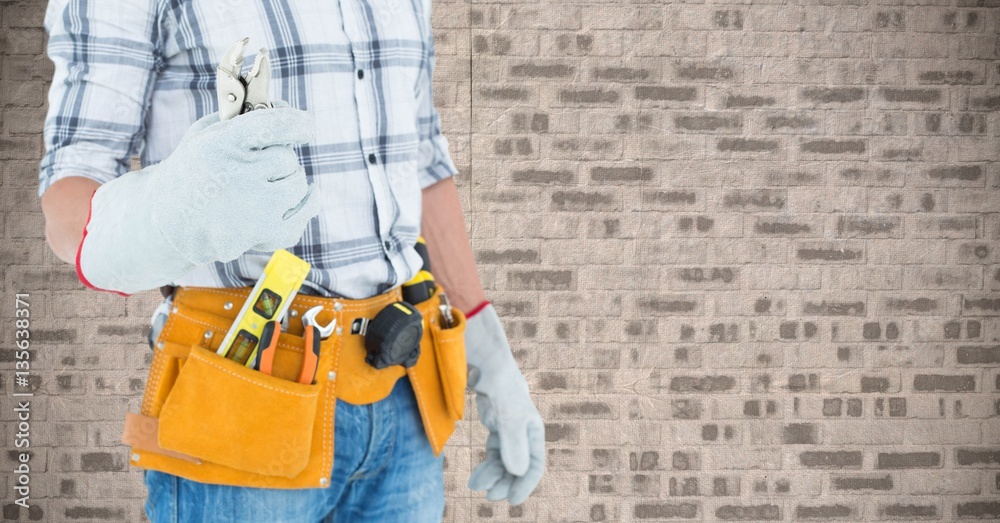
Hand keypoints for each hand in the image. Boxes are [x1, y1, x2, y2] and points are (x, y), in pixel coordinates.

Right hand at [77, 102, 318, 293]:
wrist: (166, 224)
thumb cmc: (192, 172)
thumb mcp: (204, 135)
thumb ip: (242, 117)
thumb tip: (283, 105)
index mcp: (222, 145)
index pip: (275, 125)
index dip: (297, 123)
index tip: (305, 125)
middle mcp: (238, 176)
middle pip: (287, 158)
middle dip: (279, 158)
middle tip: (262, 163)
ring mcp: (253, 210)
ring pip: (297, 185)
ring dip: (288, 181)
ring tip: (265, 183)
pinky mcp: (262, 234)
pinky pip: (302, 216)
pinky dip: (306, 205)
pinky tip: (305, 195)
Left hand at [464, 304, 544, 504]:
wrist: (483, 360)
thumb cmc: (499, 384)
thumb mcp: (507, 415)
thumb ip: (512, 443)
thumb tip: (517, 472)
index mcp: (533, 429)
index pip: (534, 464)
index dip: (524, 484)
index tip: (511, 501)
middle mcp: (524, 430)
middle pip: (518, 465)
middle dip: (505, 482)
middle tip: (490, 496)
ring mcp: (509, 427)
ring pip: (504, 460)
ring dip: (493, 474)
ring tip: (477, 486)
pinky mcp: (496, 424)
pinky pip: (494, 451)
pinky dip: (487, 463)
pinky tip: (476, 476)